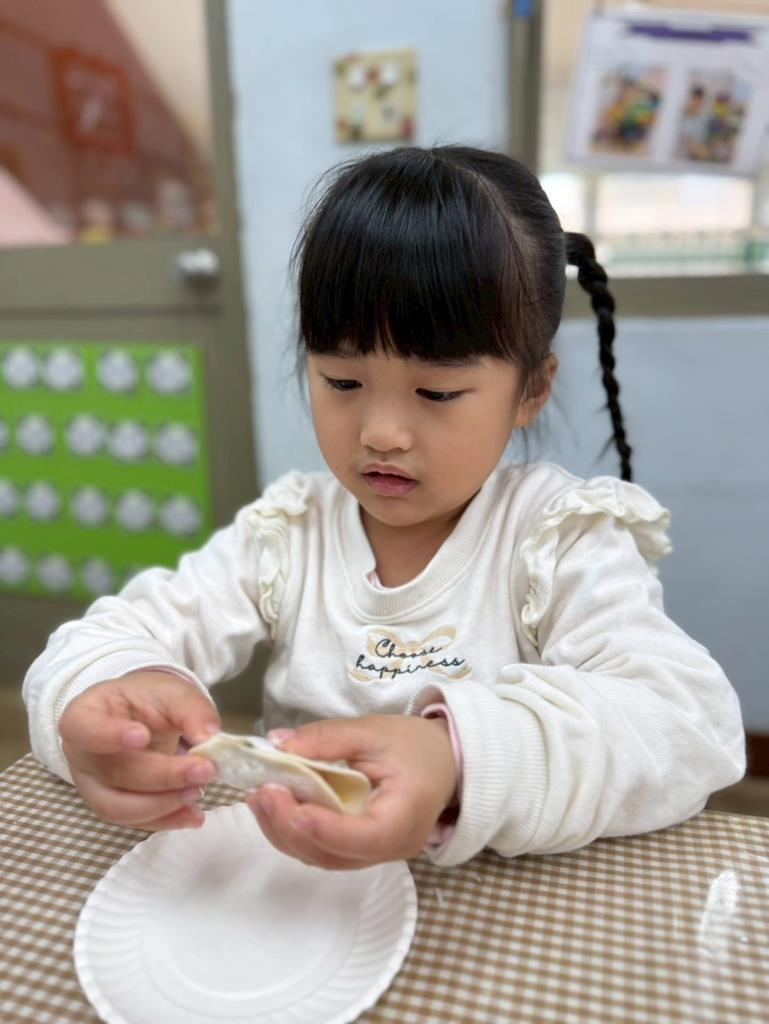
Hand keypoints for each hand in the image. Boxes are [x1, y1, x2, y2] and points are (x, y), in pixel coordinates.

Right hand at [58, 670, 220, 830]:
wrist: (144, 717)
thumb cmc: (150, 700)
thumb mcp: (173, 692)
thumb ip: (193, 710)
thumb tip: (210, 738)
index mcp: (85, 714)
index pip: (83, 727)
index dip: (108, 735)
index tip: (142, 736)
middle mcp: (80, 754)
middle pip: (113, 772)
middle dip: (162, 775)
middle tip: (204, 769)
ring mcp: (92, 785)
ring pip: (119, 807)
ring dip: (163, 804)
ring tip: (198, 791)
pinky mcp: (111, 806)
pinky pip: (134, 821)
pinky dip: (166, 820)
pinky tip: (193, 815)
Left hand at [245, 714, 456, 869]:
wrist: (442, 762)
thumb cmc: (413, 745)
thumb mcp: (372, 731)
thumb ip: (326, 738)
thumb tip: (278, 745)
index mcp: (407, 816)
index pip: (366, 836)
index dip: (327, 829)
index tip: (293, 808)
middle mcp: (393, 847)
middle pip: (335, 854)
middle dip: (292, 827)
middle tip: (263, 792)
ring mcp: (376, 855)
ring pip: (323, 857)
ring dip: (286, 832)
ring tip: (260, 797)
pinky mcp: (360, 851)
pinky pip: (324, 850)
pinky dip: (295, 832)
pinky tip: (275, 807)